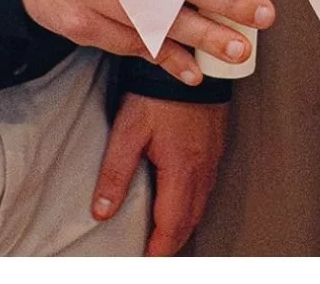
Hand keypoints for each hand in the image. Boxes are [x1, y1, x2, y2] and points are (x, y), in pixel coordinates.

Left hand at [92, 94, 227, 255]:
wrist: (194, 58)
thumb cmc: (160, 92)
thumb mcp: (129, 130)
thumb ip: (115, 172)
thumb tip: (102, 211)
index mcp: (181, 171)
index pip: (172, 225)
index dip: (158, 249)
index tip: (146, 260)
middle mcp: (202, 168)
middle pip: (190, 220)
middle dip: (173, 242)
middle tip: (155, 253)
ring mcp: (213, 155)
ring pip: (202, 203)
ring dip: (184, 222)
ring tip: (167, 232)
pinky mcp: (216, 142)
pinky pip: (208, 183)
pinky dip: (194, 200)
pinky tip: (183, 197)